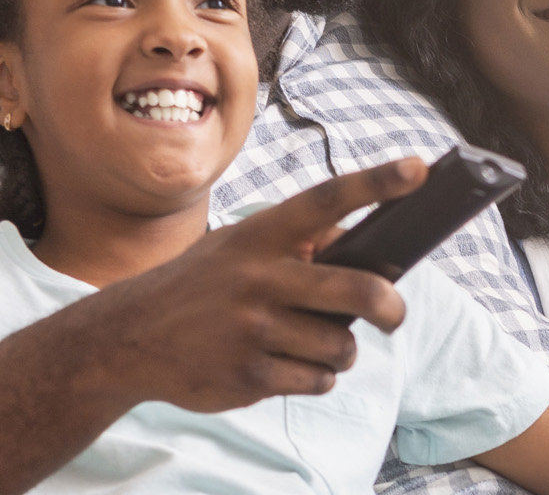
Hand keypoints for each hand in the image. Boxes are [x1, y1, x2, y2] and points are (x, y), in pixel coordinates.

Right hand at [67, 157, 422, 413]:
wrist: (128, 337)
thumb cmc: (203, 286)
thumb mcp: (240, 247)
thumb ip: (298, 245)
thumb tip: (369, 251)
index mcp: (261, 235)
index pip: (328, 200)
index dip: (377, 183)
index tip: (419, 169)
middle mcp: (259, 278)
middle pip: (360, 291)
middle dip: (391, 308)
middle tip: (394, 314)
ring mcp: (254, 329)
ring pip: (342, 345)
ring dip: (340, 350)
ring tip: (312, 343)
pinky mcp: (250, 374)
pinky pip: (317, 379)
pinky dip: (315, 376)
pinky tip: (285, 366)